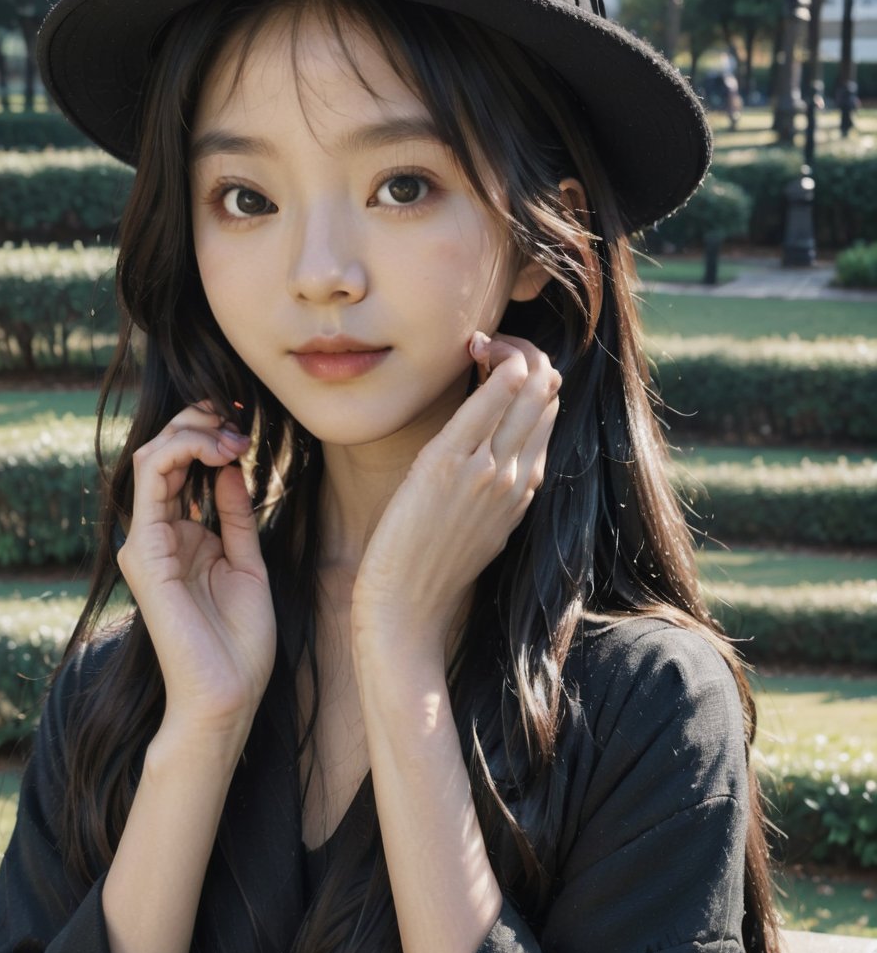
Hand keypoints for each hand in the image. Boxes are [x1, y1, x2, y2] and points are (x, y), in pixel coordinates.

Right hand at [116, 401, 275, 744]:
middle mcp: (158, 534)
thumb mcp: (248, 564)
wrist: (227, 696)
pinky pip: (151, 480)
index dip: (210, 433)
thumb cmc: (240, 643)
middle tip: (237, 416)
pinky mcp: (145, 551)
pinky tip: (218, 453)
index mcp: (182, 537)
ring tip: (231, 436)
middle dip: (199, 421)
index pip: (181, 465)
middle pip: (162, 452)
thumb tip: (231, 469)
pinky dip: (182, 451)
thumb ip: (235, 517)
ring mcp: (147, 541)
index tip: (248, 424)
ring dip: (192, 431)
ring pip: (151, 456)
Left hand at [351, 332, 561, 671]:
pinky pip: (486, 406)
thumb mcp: (477, 529)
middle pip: (544, 398)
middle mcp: (517, 477)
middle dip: (526, 359)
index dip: (532, 381)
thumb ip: (491, 493)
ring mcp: (487, 470)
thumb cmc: (429, 572)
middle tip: (486, 345)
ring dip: (511, 354)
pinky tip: (490, 351)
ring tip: (480, 342)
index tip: (498, 366)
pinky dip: (496, 373)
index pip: (547, 417)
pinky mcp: (450, 465)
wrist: (405, 610)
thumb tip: (487, 461)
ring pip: (526, 394)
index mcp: (524, 490)